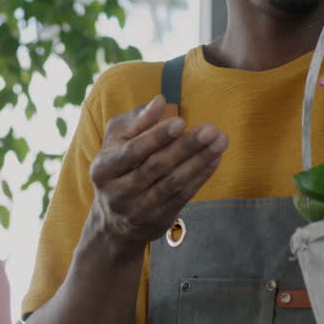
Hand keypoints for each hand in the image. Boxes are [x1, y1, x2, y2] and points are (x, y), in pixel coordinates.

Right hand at [87, 95, 227, 253]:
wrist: (113, 222)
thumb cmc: (118, 167)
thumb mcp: (116, 142)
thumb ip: (137, 121)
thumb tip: (160, 101)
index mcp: (103, 169)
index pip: (132, 151)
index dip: (156, 137)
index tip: (180, 122)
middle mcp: (118, 193)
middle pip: (157, 167)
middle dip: (186, 146)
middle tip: (211, 129)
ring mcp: (139, 210)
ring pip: (174, 182)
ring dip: (200, 160)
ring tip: (220, 141)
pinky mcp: (158, 220)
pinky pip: (184, 195)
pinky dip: (201, 176)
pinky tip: (215, 158)